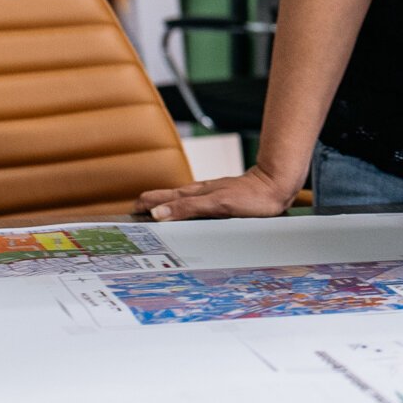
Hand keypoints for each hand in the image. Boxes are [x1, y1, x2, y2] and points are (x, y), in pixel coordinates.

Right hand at [136, 163, 302, 221]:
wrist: (276, 185)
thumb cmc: (252, 197)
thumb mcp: (217, 205)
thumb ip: (188, 208)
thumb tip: (157, 213)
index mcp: (194, 193)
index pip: (157, 197)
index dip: (140, 206)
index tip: (126, 218)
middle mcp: (198, 192)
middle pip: (165, 197)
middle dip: (146, 205)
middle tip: (131, 217)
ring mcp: (209, 194)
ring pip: (178, 199)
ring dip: (161, 207)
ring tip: (149, 216)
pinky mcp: (220, 198)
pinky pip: (193, 203)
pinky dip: (180, 209)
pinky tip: (184, 213)